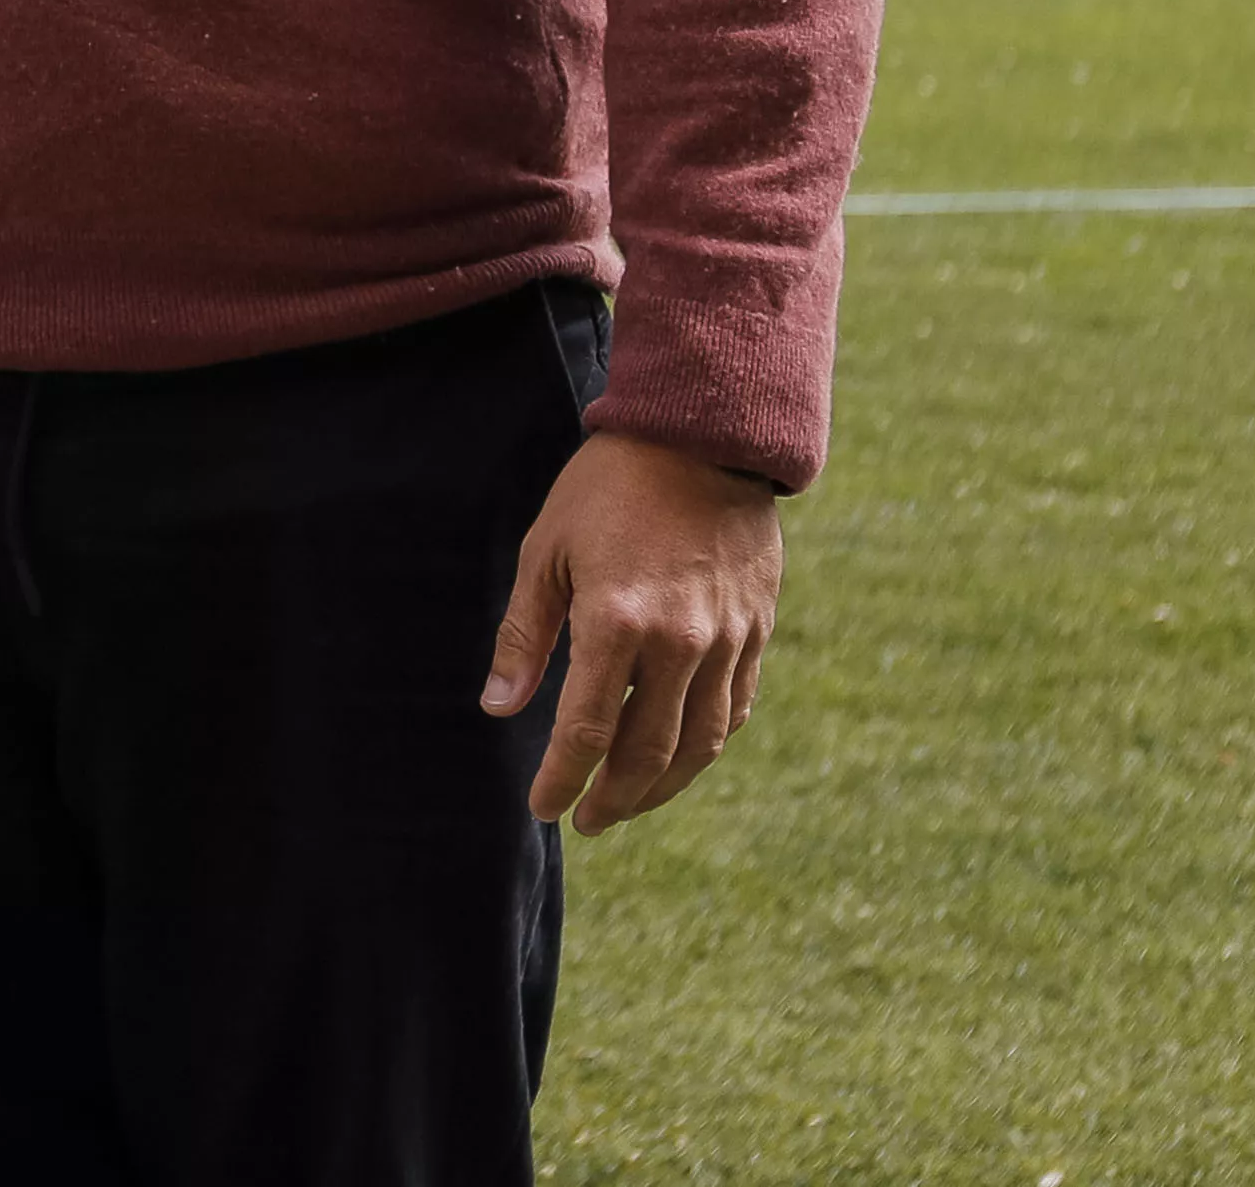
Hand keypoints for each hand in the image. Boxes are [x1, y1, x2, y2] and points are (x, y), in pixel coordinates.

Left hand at [480, 432, 779, 833]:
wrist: (702, 435)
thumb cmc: (607, 488)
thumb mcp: (546, 551)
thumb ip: (525, 637)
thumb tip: (499, 708)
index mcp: (617, 622)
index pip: (587, 731)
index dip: (562, 779)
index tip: (543, 808)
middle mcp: (680, 643)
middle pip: (649, 754)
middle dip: (614, 798)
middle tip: (588, 819)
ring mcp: (727, 640)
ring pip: (701, 744)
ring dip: (664, 786)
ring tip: (629, 802)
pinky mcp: (756, 630)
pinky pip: (735, 708)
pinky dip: (707, 742)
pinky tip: (681, 755)